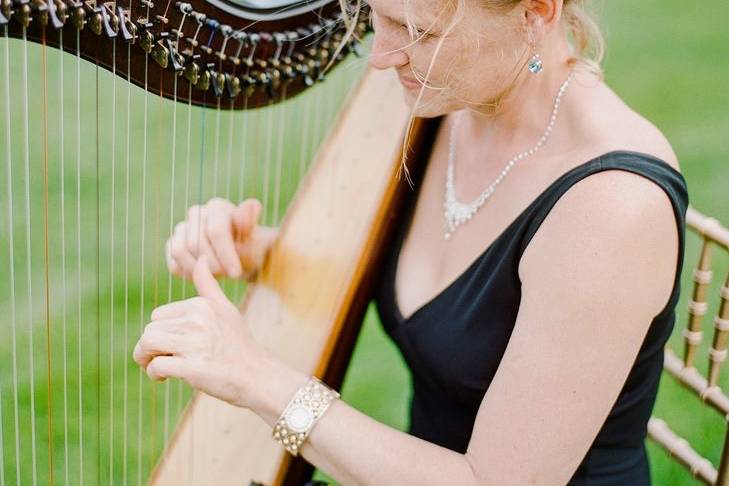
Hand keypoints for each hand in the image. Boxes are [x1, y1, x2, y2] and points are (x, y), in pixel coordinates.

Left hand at [133, 256, 264, 407]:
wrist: (257, 375)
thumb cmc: (239, 344)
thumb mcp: (226, 309)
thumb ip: (208, 286)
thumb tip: (202, 258)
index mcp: (201, 306)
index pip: (158, 315)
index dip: (161, 332)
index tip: (173, 345)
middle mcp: (198, 321)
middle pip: (149, 330)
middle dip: (150, 348)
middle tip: (165, 359)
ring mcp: (196, 344)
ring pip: (147, 344)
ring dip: (146, 359)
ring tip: (160, 368)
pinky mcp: (193, 368)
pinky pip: (156, 366)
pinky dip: (154, 374)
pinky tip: (166, 378)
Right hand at [165, 197, 277, 280]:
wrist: (241, 257)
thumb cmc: (249, 247)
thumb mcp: (254, 238)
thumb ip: (250, 223)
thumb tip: (253, 204)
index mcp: (217, 207)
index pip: (216, 231)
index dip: (225, 254)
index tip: (236, 273)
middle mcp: (196, 213)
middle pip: (196, 244)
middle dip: (214, 265)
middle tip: (228, 275)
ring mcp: (182, 228)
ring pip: (179, 251)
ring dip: (199, 269)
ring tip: (218, 275)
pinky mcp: (173, 245)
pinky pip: (173, 263)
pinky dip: (188, 274)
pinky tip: (205, 276)